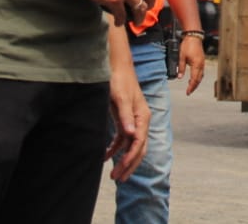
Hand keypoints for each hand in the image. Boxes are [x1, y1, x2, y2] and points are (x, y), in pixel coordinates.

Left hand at [105, 49, 150, 180]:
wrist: (116, 68)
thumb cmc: (119, 81)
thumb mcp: (120, 98)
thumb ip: (125, 116)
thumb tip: (130, 134)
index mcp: (142, 117)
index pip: (139, 142)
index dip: (131, 158)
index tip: (121, 170)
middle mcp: (140, 120)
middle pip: (139, 148)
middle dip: (130, 165)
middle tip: (118, 179)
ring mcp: (133, 121)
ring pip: (131, 146)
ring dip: (123, 160)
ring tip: (113, 174)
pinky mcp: (124, 119)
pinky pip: (122, 139)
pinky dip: (115, 149)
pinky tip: (105, 156)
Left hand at [178, 33, 206, 95]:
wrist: (194, 36)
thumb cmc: (188, 45)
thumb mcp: (181, 57)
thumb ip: (181, 68)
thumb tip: (180, 77)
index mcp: (196, 64)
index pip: (194, 79)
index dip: (191, 87)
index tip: (187, 92)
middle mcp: (201, 65)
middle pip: (199, 79)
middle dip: (194, 86)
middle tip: (189, 91)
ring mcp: (202, 62)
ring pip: (201, 76)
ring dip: (196, 82)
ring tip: (190, 86)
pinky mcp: (202, 60)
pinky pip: (201, 71)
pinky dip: (197, 76)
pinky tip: (193, 77)